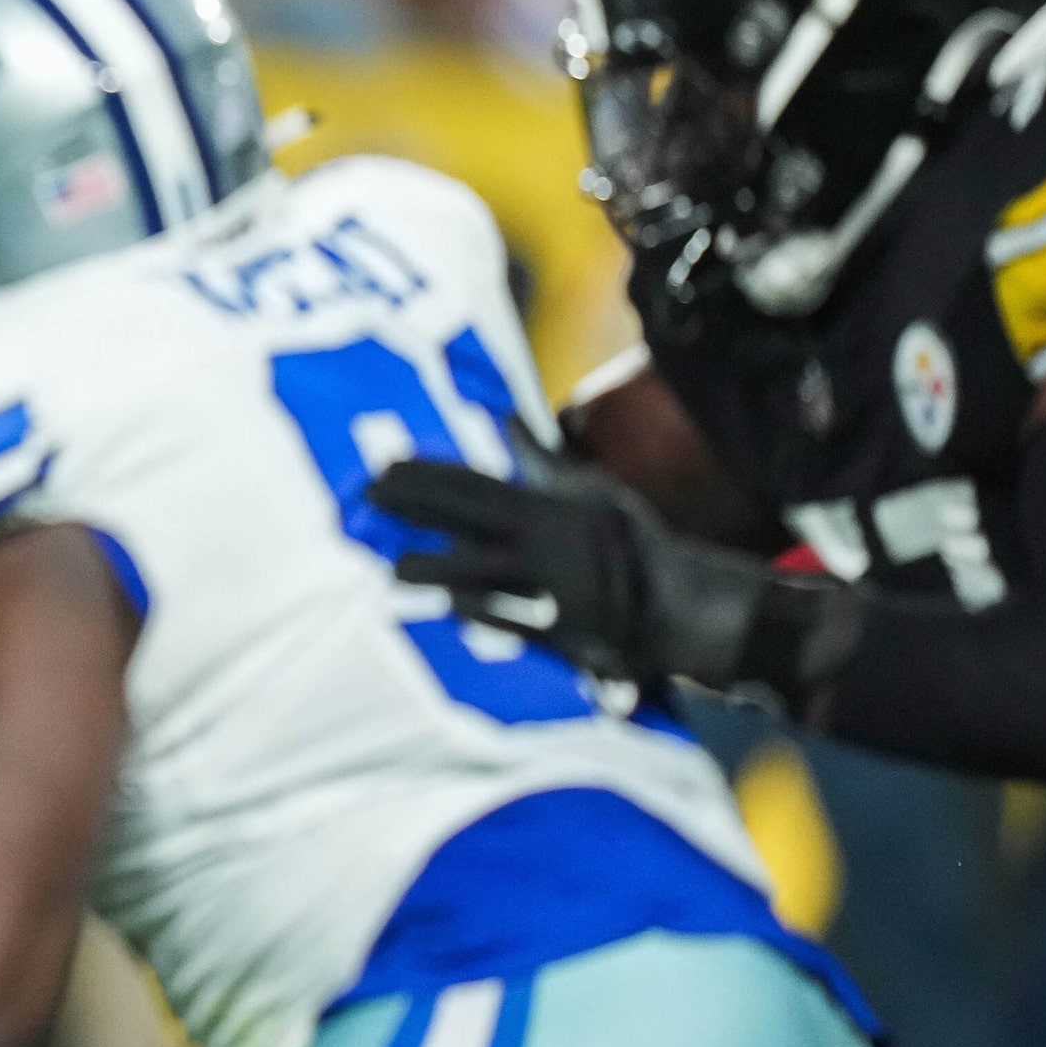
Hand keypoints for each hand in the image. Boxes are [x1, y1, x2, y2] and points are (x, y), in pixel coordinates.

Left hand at [366, 426, 859, 698]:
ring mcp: (549, 584)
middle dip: (417, 509)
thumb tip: (508, 419)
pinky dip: (484, 611)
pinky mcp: (557, 627)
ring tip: (396, 568)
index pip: (474, 485)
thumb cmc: (630, 542)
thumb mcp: (591, 491)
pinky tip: (450, 607)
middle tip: (368, 500)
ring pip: (483, 571)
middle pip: (468, 519)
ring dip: (439, 569)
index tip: (385, 468)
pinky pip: (513, 618)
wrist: (677, 602)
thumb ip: (542, 461)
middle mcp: (542, 541)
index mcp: (547, 506)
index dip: (427, 476)